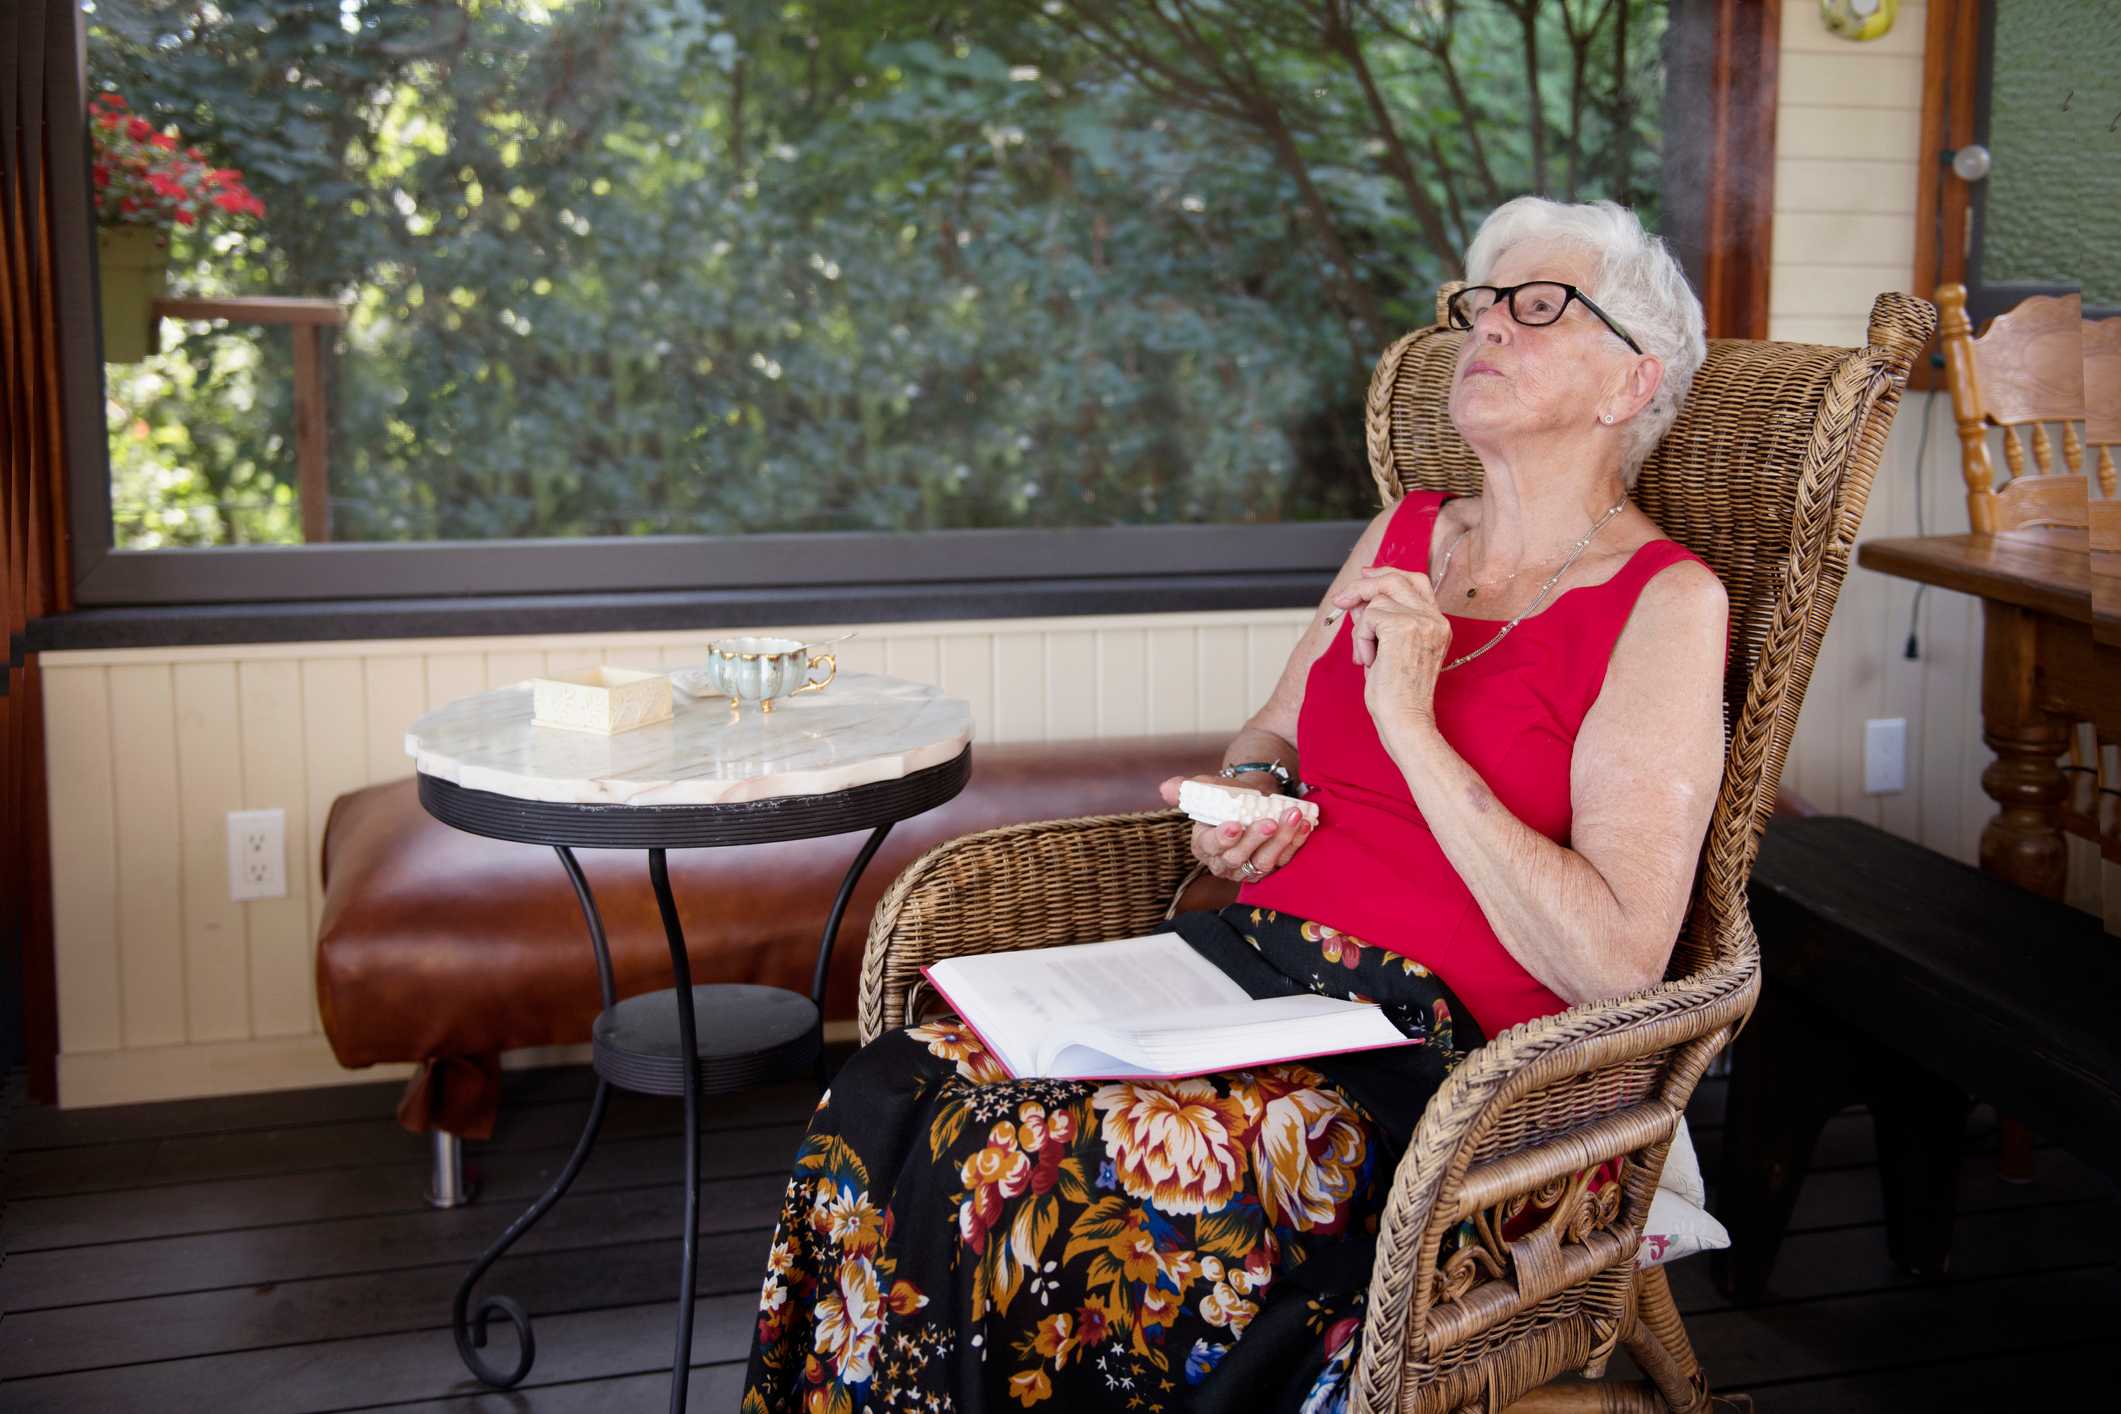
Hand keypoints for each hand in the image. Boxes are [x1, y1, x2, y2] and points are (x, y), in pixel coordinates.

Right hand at [1158, 774, 1313, 882]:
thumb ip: (1190, 788)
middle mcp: (1225, 862)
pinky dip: (1296, 842)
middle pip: (1238, 857)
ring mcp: (1250, 867)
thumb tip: (1167, 788)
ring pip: (1264, 862)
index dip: (1223, 838)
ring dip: (1281, 840)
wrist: (1255, 797)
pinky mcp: (1273, 866)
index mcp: (1204, 845)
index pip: (1210, 846)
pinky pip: (1285, 859)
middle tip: (1269, 821)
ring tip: (1293, 817)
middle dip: (1255, 839)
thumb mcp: (1210, 788)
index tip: (1235, 825)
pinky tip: (1304, 824)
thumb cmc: (1229, 795)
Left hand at [1331, 566, 1451, 752]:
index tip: (1367, 574)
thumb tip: (1358, 598)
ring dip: (1362, 629)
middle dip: (1364, 585)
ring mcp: (1422, 621)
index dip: (1388, 574)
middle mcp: (1435, 620)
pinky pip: (1368, 618)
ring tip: (1368, 656)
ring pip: (1377, 600)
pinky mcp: (1403, 626)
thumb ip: (1380, 621)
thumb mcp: (1389, 650)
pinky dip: (1360, 640)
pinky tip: (1370, 661)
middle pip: (1397, 579)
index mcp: (1438, 625)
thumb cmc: (1396, 694)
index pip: (1416, 582)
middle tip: (1342, 600)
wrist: (1405, 719)